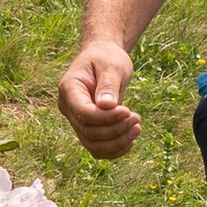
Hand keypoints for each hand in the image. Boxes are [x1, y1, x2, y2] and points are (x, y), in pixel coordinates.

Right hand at [58, 37, 140, 160]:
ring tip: (137, 128)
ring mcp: (76, 120)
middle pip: (88, 132)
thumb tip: (106, 105)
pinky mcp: (88, 128)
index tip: (128, 111)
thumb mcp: (111, 65)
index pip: (83, 113)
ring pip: (92, 145)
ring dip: (117, 143)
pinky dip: (115, 149)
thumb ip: (108, 84)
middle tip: (137, 118)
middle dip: (115, 130)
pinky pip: (98, 148)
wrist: (104, 58)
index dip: (106, 118)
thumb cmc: (106, 57)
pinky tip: (131, 139)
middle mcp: (68, 108)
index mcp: (69, 89)